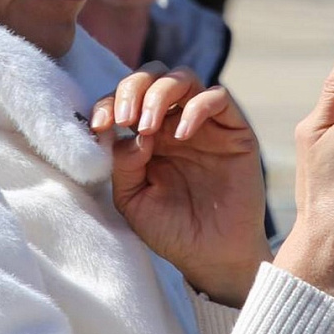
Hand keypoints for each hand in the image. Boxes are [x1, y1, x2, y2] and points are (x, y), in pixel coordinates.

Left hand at [92, 63, 270, 306]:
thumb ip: (122, 164)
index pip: (125, 98)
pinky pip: (218, 97)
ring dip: (160, 93)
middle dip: (133, 88)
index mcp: (146, 134)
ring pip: (183, 78)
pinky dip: (197, 107)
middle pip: (152, 75)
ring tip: (148, 126)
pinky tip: (182, 134)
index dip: (108, 102)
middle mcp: (174, 122)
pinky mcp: (234, 130)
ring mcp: (204, 124)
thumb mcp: (132, 200)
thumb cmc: (171, 230)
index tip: (100, 126)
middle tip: (125, 119)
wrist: (212, 258)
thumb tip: (129, 134)